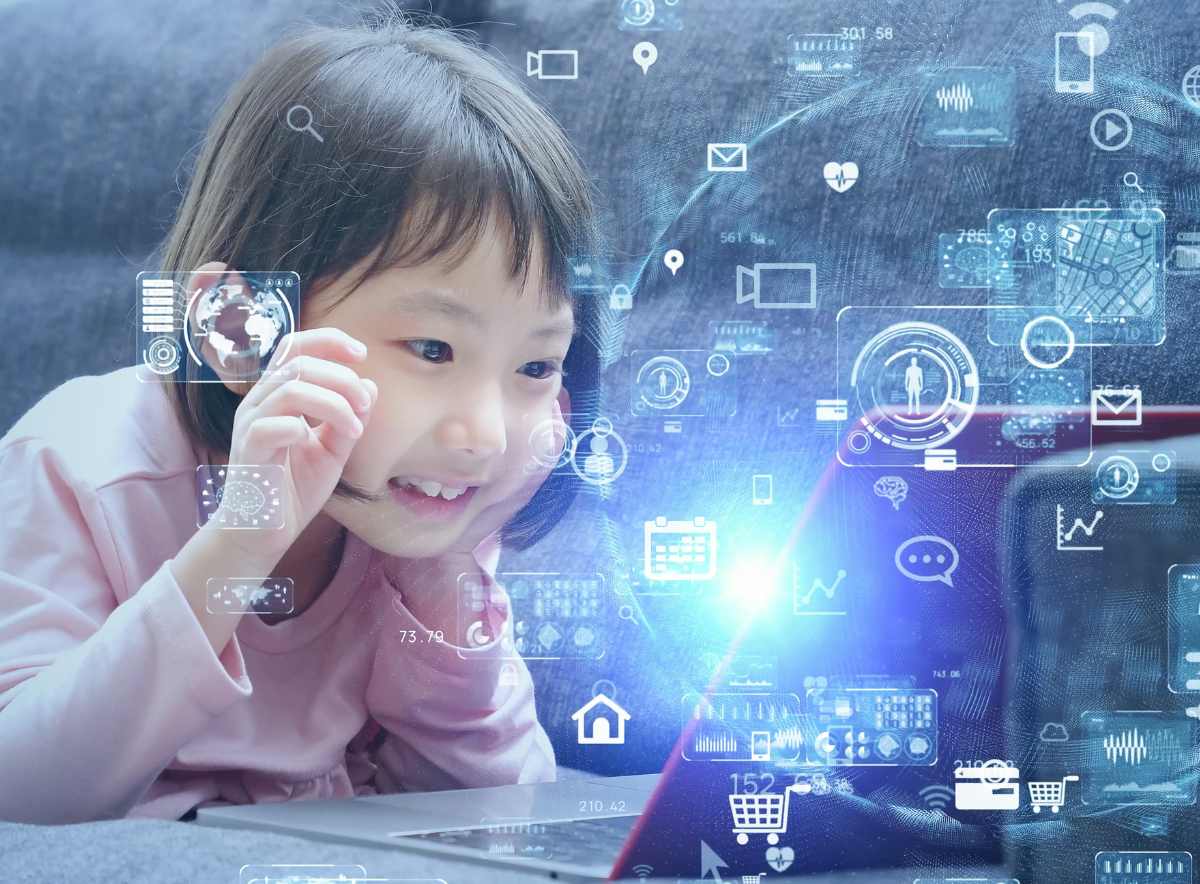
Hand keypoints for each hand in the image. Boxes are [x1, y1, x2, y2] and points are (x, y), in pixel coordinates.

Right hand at [215, 327, 376, 559]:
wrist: (266, 531)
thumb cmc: (295, 488)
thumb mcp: (333, 451)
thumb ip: (350, 419)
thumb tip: (370, 385)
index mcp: (277, 396)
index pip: (295, 347)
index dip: (328, 341)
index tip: (361, 353)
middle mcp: (260, 403)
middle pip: (299, 363)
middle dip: (342, 379)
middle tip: (365, 406)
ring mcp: (250, 425)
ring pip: (291, 389)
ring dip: (333, 403)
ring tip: (355, 428)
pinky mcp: (248, 451)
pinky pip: (272, 425)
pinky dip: (302, 427)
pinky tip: (315, 442)